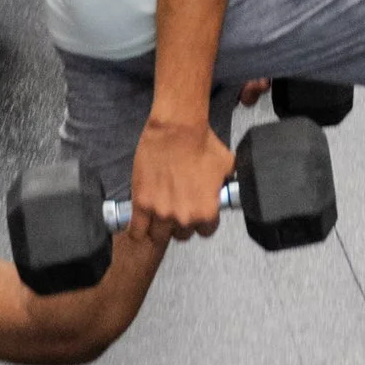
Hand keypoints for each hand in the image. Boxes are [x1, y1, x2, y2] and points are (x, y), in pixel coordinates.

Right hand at [130, 114, 237, 244]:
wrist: (177, 129)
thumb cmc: (202, 143)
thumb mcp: (227, 165)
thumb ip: (226, 185)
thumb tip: (225, 188)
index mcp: (206, 212)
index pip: (206, 232)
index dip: (202, 223)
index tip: (197, 214)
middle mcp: (184, 217)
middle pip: (182, 235)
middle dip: (180, 224)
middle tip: (178, 209)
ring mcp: (161, 212)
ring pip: (158, 235)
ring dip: (159, 228)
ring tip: (159, 216)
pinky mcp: (141, 204)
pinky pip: (137, 230)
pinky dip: (138, 229)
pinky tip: (140, 225)